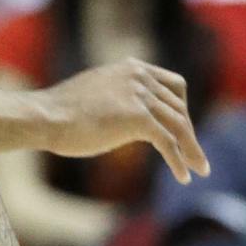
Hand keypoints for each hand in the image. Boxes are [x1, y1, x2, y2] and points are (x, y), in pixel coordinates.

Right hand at [31, 61, 207, 181]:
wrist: (45, 117)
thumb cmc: (62, 112)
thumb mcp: (97, 93)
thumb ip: (119, 97)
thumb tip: (128, 115)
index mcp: (132, 68)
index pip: (174, 86)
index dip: (182, 110)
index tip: (185, 130)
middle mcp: (140, 76)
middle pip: (179, 107)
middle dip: (189, 134)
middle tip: (197, 157)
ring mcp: (140, 95)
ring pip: (179, 125)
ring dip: (192, 150)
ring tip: (200, 170)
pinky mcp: (138, 118)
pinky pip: (168, 142)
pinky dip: (178, 161)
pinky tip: (184, 177)